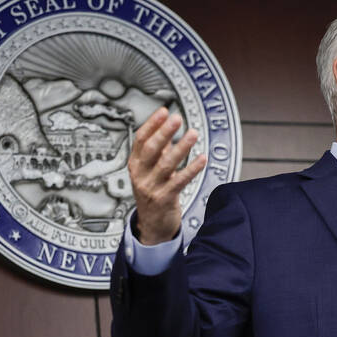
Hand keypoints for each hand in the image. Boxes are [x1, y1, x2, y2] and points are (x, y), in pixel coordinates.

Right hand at [127, 107, 206, 244]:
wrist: (152, 225)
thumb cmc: (153, 194)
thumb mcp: (149, 170)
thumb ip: (157, 151)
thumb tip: (166, 128)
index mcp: (135, 164)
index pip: (140, 140)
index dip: (152, 124)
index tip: (164, 111)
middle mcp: (140, 175)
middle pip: (151, 149)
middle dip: (164, 132)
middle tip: (177, 118)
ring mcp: (151, 188)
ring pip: (166, 164)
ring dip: (181, 148)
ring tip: (192, 134)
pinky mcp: (164, 199)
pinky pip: (179, 181)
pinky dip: (191, 169)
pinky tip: (202, 159)